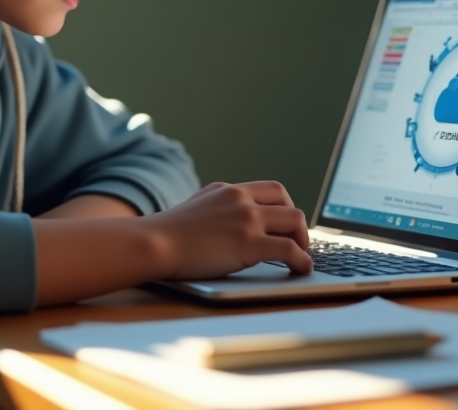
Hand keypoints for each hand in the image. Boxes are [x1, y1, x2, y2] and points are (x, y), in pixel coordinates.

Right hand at [146, 181, 312, 278]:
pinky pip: (289, 249)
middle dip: (297, 225)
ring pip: (295, 221)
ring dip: (303, 240)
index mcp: (228, 190)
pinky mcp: (249, 243)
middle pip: (288, 204)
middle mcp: (241, 200)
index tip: (286, 223)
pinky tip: (302, 268)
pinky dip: (301, 259)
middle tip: (297, 241)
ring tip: (301, 256)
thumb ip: (217, 209)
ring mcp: (247, 219)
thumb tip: (228, 224)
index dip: (285, 207)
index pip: (272, 189)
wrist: (154, 243)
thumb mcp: (196, 207)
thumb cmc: (167, 234)